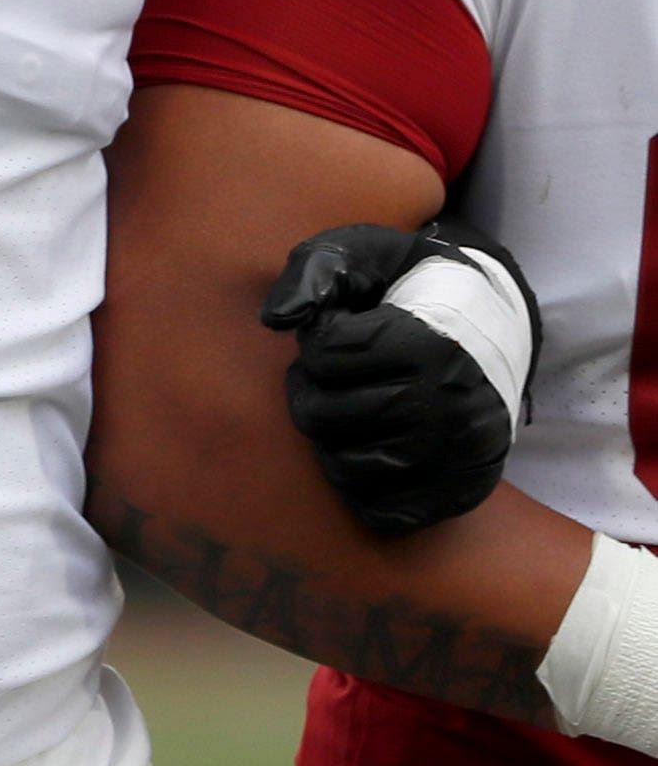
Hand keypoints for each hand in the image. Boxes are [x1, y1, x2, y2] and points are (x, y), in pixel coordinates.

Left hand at [266, 221, 535, 536]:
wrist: (488, 327)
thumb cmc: (407, 288)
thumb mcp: (363, 254)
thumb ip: (313, 272)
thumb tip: (278, 320)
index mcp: (428, 343)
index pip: (325, 355)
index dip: (318, 343)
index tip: (344, 332)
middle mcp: (449, 403)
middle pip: (322, 415)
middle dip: (314, 392)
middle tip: (340, 378)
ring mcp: (459, 453)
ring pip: (344, 467)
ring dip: (332, 440)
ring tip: (354, 409)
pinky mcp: (462, 490)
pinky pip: (382, 512)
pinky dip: (362, 488)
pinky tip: (369, 451)